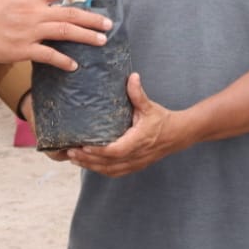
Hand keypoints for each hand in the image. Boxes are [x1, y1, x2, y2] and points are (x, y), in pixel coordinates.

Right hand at [0, 0, 107, 69]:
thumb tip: (42, 2)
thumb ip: (28, 0)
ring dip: (86, 36)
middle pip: (70, 13)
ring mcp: (29, 31)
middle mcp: (33, 11)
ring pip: (65, 32)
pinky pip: (48, 56)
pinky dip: (63, 60)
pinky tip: (73, 65)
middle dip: (92, 18)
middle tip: (109, 23)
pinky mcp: (21, 49)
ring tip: (101, 41)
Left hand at [65, 73, 181, 176]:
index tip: (83, 146)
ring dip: (91, 166)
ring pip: (110, 170)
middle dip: (88, 159)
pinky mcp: (134, 166)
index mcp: (138, 140)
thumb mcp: (149, 106)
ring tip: (73, 159)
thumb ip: (138, 93)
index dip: (99, 151)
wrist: (178, 135)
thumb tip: (132, 76)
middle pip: (108, 163)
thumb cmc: (162, 120)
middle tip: (70, 152)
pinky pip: (115, 172)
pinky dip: (100, 170)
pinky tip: (88, 165)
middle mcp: (136, 155)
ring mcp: (135, 163)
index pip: (116, 150)